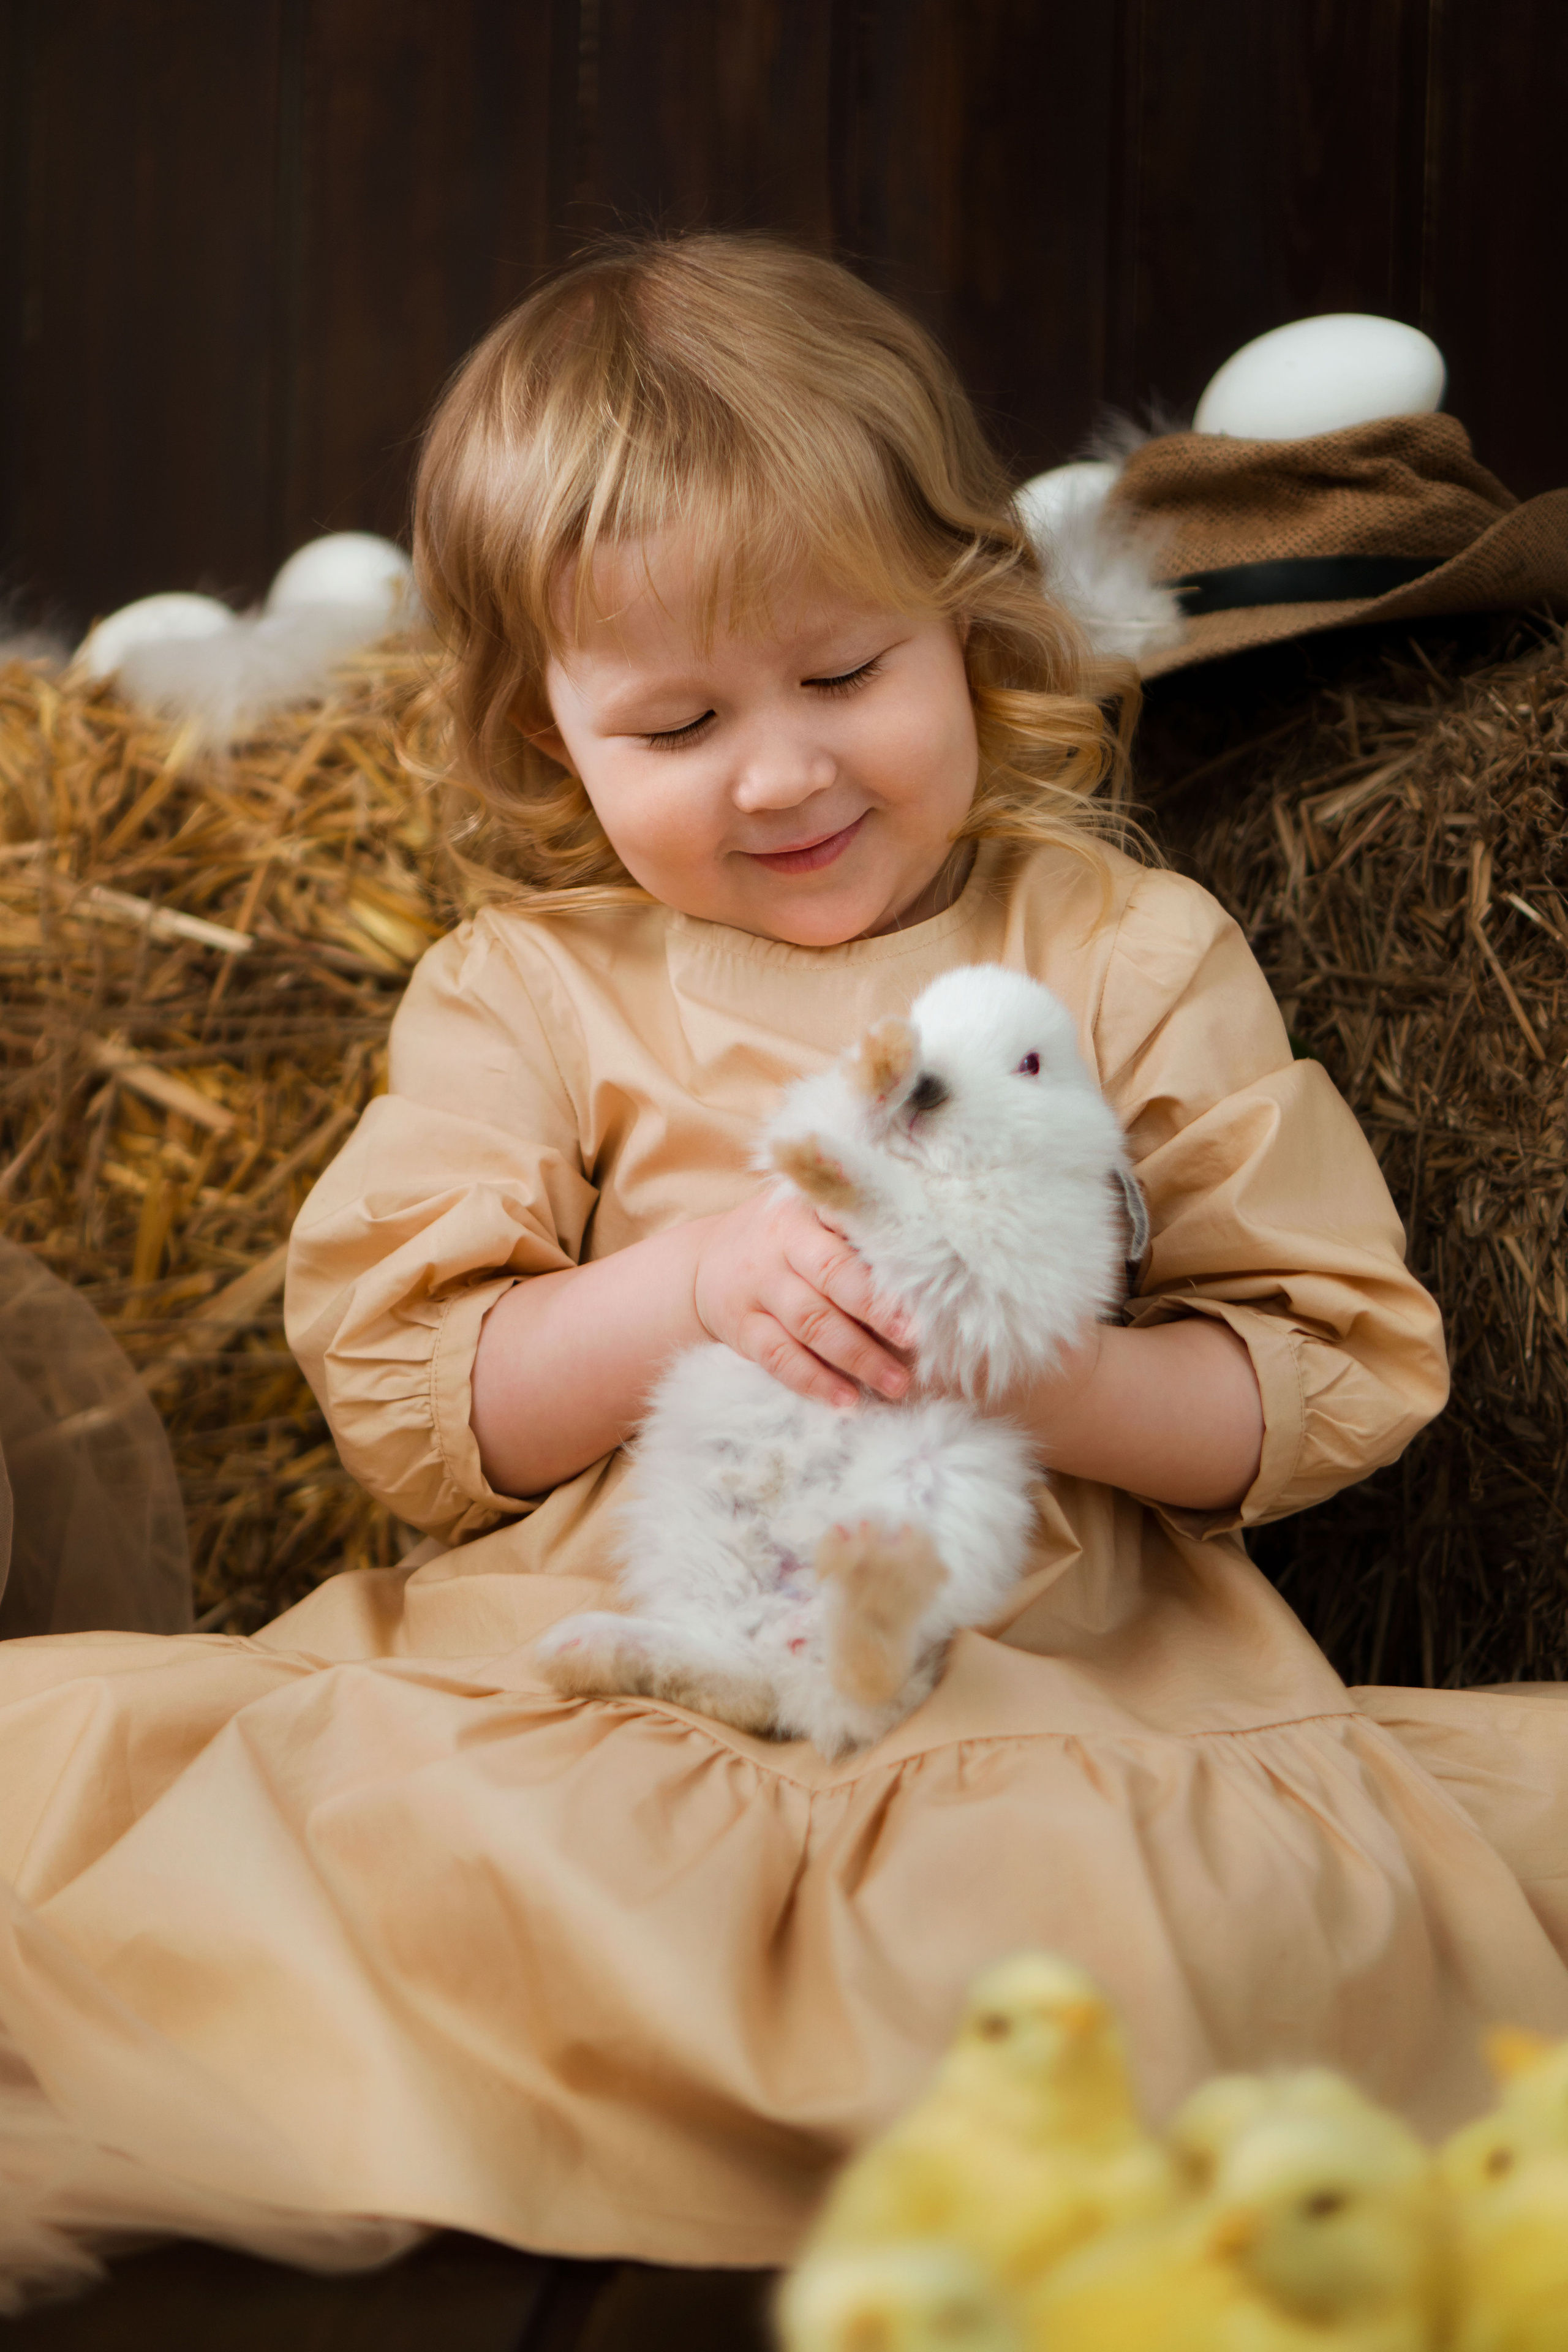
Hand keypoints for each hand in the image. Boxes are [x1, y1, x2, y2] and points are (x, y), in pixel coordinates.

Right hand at [692, 1187, 911, 1409]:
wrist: (705, 1262)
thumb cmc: (785, 1241)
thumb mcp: (812, 1219)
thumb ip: (857, 1234)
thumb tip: (927, 1275)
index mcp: (806, 1210)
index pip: (846, 1222)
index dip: (883, 1253)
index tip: (921, 1282)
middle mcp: (778, 1244)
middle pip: (831, 1275)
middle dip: (876, 1309)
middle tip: (915, 1338)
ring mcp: (756, 1286)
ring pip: (809, 1322)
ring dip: (856, 1355)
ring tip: (895, 1383)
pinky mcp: (741, 1327)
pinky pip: (779, 1357)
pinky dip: (814, 1380)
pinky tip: (846, 1400)